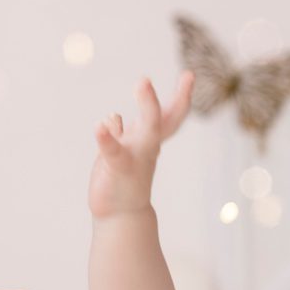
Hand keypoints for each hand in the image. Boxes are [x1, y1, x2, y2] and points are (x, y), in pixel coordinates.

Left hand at [89, 69, 193, 219]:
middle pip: (167, 119)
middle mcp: (147, 146)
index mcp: (149, 140)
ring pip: (148, 129)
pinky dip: (107, 138)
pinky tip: (99, 126)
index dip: (182, 96)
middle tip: (189, 76)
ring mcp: (136, 156)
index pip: (169, 116)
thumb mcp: (121, 152)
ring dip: (148, 105)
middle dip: (180, 98)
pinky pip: (114, 150)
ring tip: (144, 82)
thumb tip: (115, 117)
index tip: (190, 75)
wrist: (119, 215)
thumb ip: (121, 135)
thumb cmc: (121, 181)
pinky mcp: (118, 167)